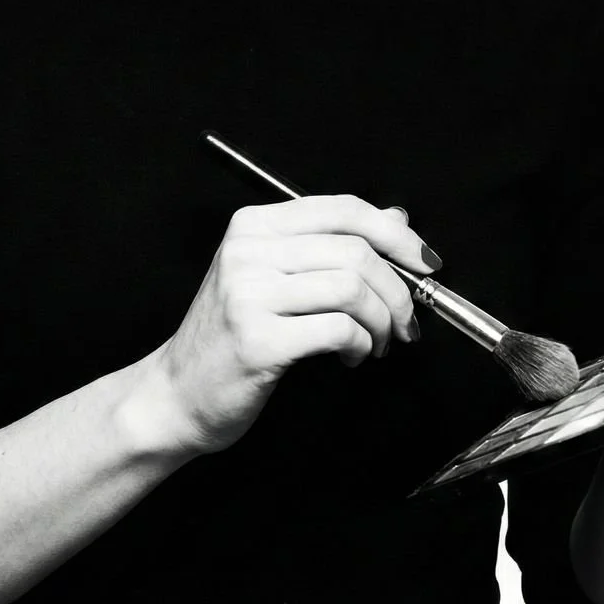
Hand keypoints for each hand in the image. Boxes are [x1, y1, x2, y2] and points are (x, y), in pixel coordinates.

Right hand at [150, 196, 438, 455]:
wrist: (177, 393)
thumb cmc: (230, 337)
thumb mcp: (275, 277)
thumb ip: (331, 244)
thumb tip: (396, 221)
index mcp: (253, 225)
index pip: (343, 209)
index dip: (395, 234)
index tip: (426, 262)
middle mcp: (248, 251)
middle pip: (355, 251)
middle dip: (398, 291)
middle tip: (405, 322)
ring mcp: (249, 295)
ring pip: (353, 289)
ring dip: (382, 322)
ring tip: (377, 343)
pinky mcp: (259, 340)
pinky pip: (339, 330)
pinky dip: (361, 344)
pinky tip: (352, 357)